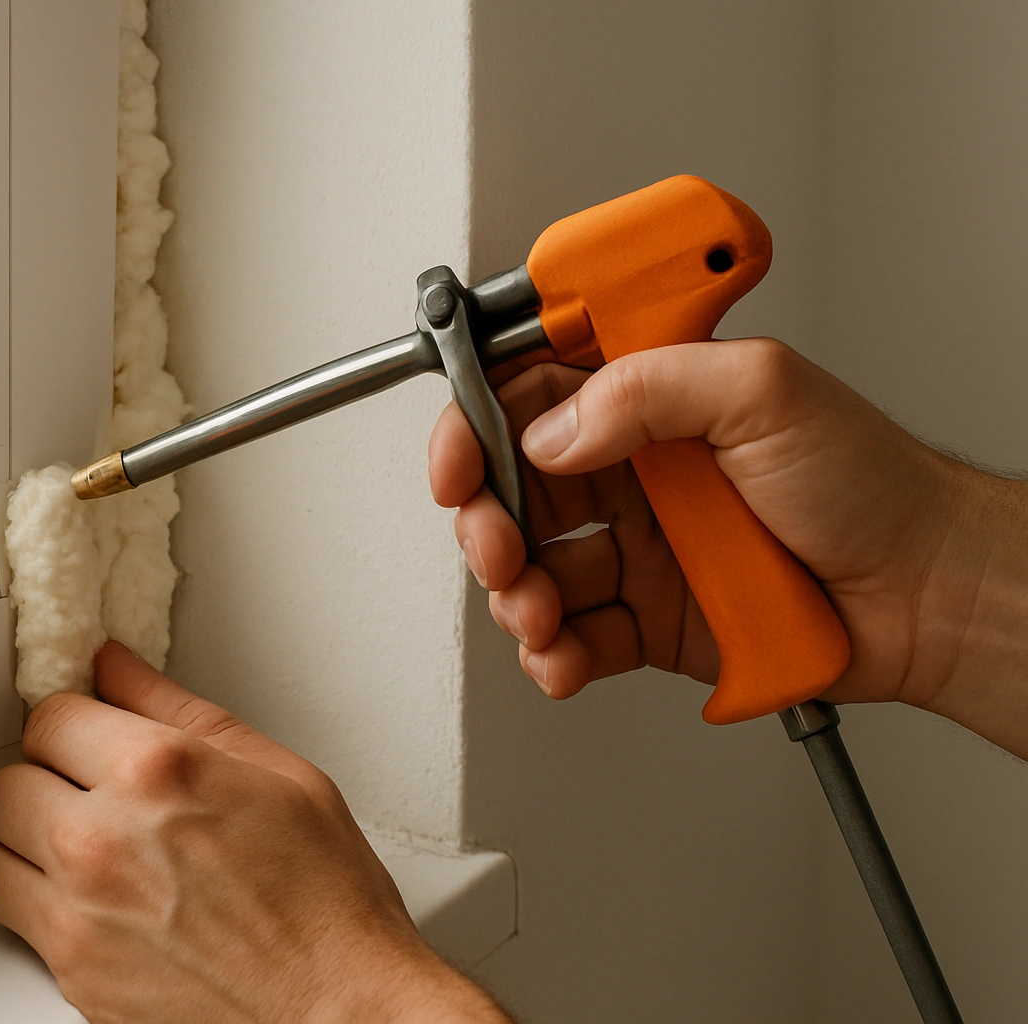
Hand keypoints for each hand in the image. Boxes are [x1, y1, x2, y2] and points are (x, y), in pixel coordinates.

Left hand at [0, 642, 510, 1023]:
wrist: (342, 1012)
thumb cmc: (328, 903)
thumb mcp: (278, 772)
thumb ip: (181, 710)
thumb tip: (120, 669)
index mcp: (155, 771)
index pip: (49, 716)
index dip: (75, 724)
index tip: (91, 737)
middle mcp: (103, 838)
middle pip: (5, 783)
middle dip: (45, 780)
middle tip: (90, 792)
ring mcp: (80, 912)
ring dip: (27, 845)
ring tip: (82, 850)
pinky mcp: (73, 974)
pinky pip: (11, 919)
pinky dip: (40, 907)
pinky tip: (97, 902)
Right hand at [429, 338, 1027, 754]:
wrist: (927, 596)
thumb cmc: (872, 485)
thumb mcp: (764, 391)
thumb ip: (649, 389)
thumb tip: (554, 432)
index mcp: (651, 401)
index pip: (532, 395)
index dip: (477, 422)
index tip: (458, 456)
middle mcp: (634, 472)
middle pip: (514, 489)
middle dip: (485, 521)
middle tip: (496, 546)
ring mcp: (639, 549)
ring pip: (532, 569)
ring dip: (513, 596)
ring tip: (536, 613)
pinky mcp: (650, 620)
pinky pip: (575, 638)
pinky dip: (553, 655)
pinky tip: (564, 657)